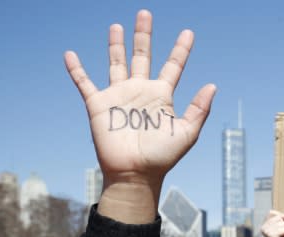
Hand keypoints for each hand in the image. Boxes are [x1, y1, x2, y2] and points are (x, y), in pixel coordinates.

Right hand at [64, 10, 215, 223]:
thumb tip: (213, 85)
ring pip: (116, 63)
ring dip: (116, 45)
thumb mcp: (187, 132)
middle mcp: (141, 92)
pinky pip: (84, 83)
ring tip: (117, 25)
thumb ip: (199, 109)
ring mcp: (119, 96)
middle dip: (143, 36)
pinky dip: (76, 69)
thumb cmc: (162, 157)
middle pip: (142, 57)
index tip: (188, 32)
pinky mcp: (98, 104)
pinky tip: (70, 54)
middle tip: (145, 13)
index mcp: (162, 96)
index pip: (173, 67)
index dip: (181, 50)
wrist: (135, 173)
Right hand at [260, 210, 283, 236]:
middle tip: (281, 236)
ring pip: (282, 224)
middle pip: (278, 217)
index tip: (280, 229)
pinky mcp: (271, 236)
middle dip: (283, 226)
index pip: (272, 212)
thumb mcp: (283, 226)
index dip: (280, 218)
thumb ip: (282, 218)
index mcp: (263, 225)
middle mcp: (262, 228)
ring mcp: (265, 232)